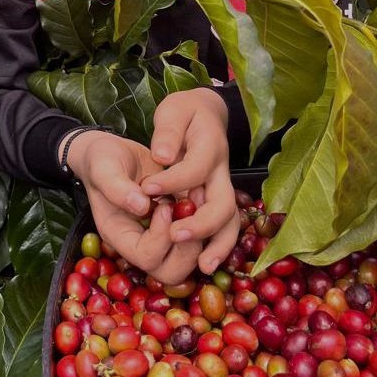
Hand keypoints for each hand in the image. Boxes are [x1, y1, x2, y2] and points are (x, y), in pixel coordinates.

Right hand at [65, 131, 202, 283]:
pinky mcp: (177, 223)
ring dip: (201, 234)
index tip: (165, 205)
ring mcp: (161, 236)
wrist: (112, 150)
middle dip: (188, 248)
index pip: (146, 257)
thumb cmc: (102, 160)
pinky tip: (200, 191)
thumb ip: (116, 188)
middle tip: (189, 212)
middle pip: (171, 272)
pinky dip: (205, 221)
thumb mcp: (102, 168)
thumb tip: (141, 205)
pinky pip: (199, 237)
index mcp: (119, 236)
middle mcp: (141, 243)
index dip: (161, 236)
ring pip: (190, 259)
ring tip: (196, 198)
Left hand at [137, 88, 239, 274]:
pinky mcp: (217, 199)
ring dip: (218, 245)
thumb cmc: (185, 112)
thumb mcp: (173, 110)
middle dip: (201, 223)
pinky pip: (224, 227)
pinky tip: (202, 263)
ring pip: (230, 222)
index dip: (171, 181)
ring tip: (201, 266)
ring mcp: (222, 188)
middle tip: (174, 234)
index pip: (194, 169)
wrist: (206, 112)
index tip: (146, 187)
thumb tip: (162, 156)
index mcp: (210, 147)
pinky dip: (217, 246)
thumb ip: (168, 131)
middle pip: (222, 204)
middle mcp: (221, 172)